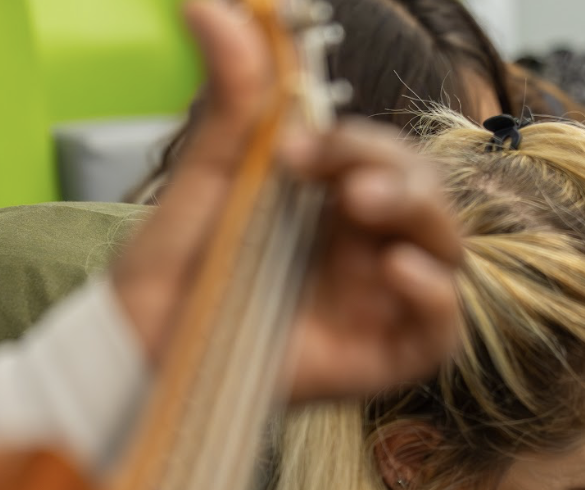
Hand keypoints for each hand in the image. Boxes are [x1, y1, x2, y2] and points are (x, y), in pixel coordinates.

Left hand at [112, 2, 461, 402]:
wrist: (138, 351)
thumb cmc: (171, 272)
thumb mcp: (205, 179)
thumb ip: (230, 100)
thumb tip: (211, 5)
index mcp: (334, 202)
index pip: (385, 156)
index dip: (356, 141)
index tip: (295, 147)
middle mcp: (367, 249)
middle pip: (426, 196)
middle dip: (396, 172)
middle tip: (345, 179)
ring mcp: (380, 303)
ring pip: (446, 251)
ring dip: (419, 215)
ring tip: (366, 204)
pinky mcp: (382, 359)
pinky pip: (440, 331)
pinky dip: (435, 297)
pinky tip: (399, 270)